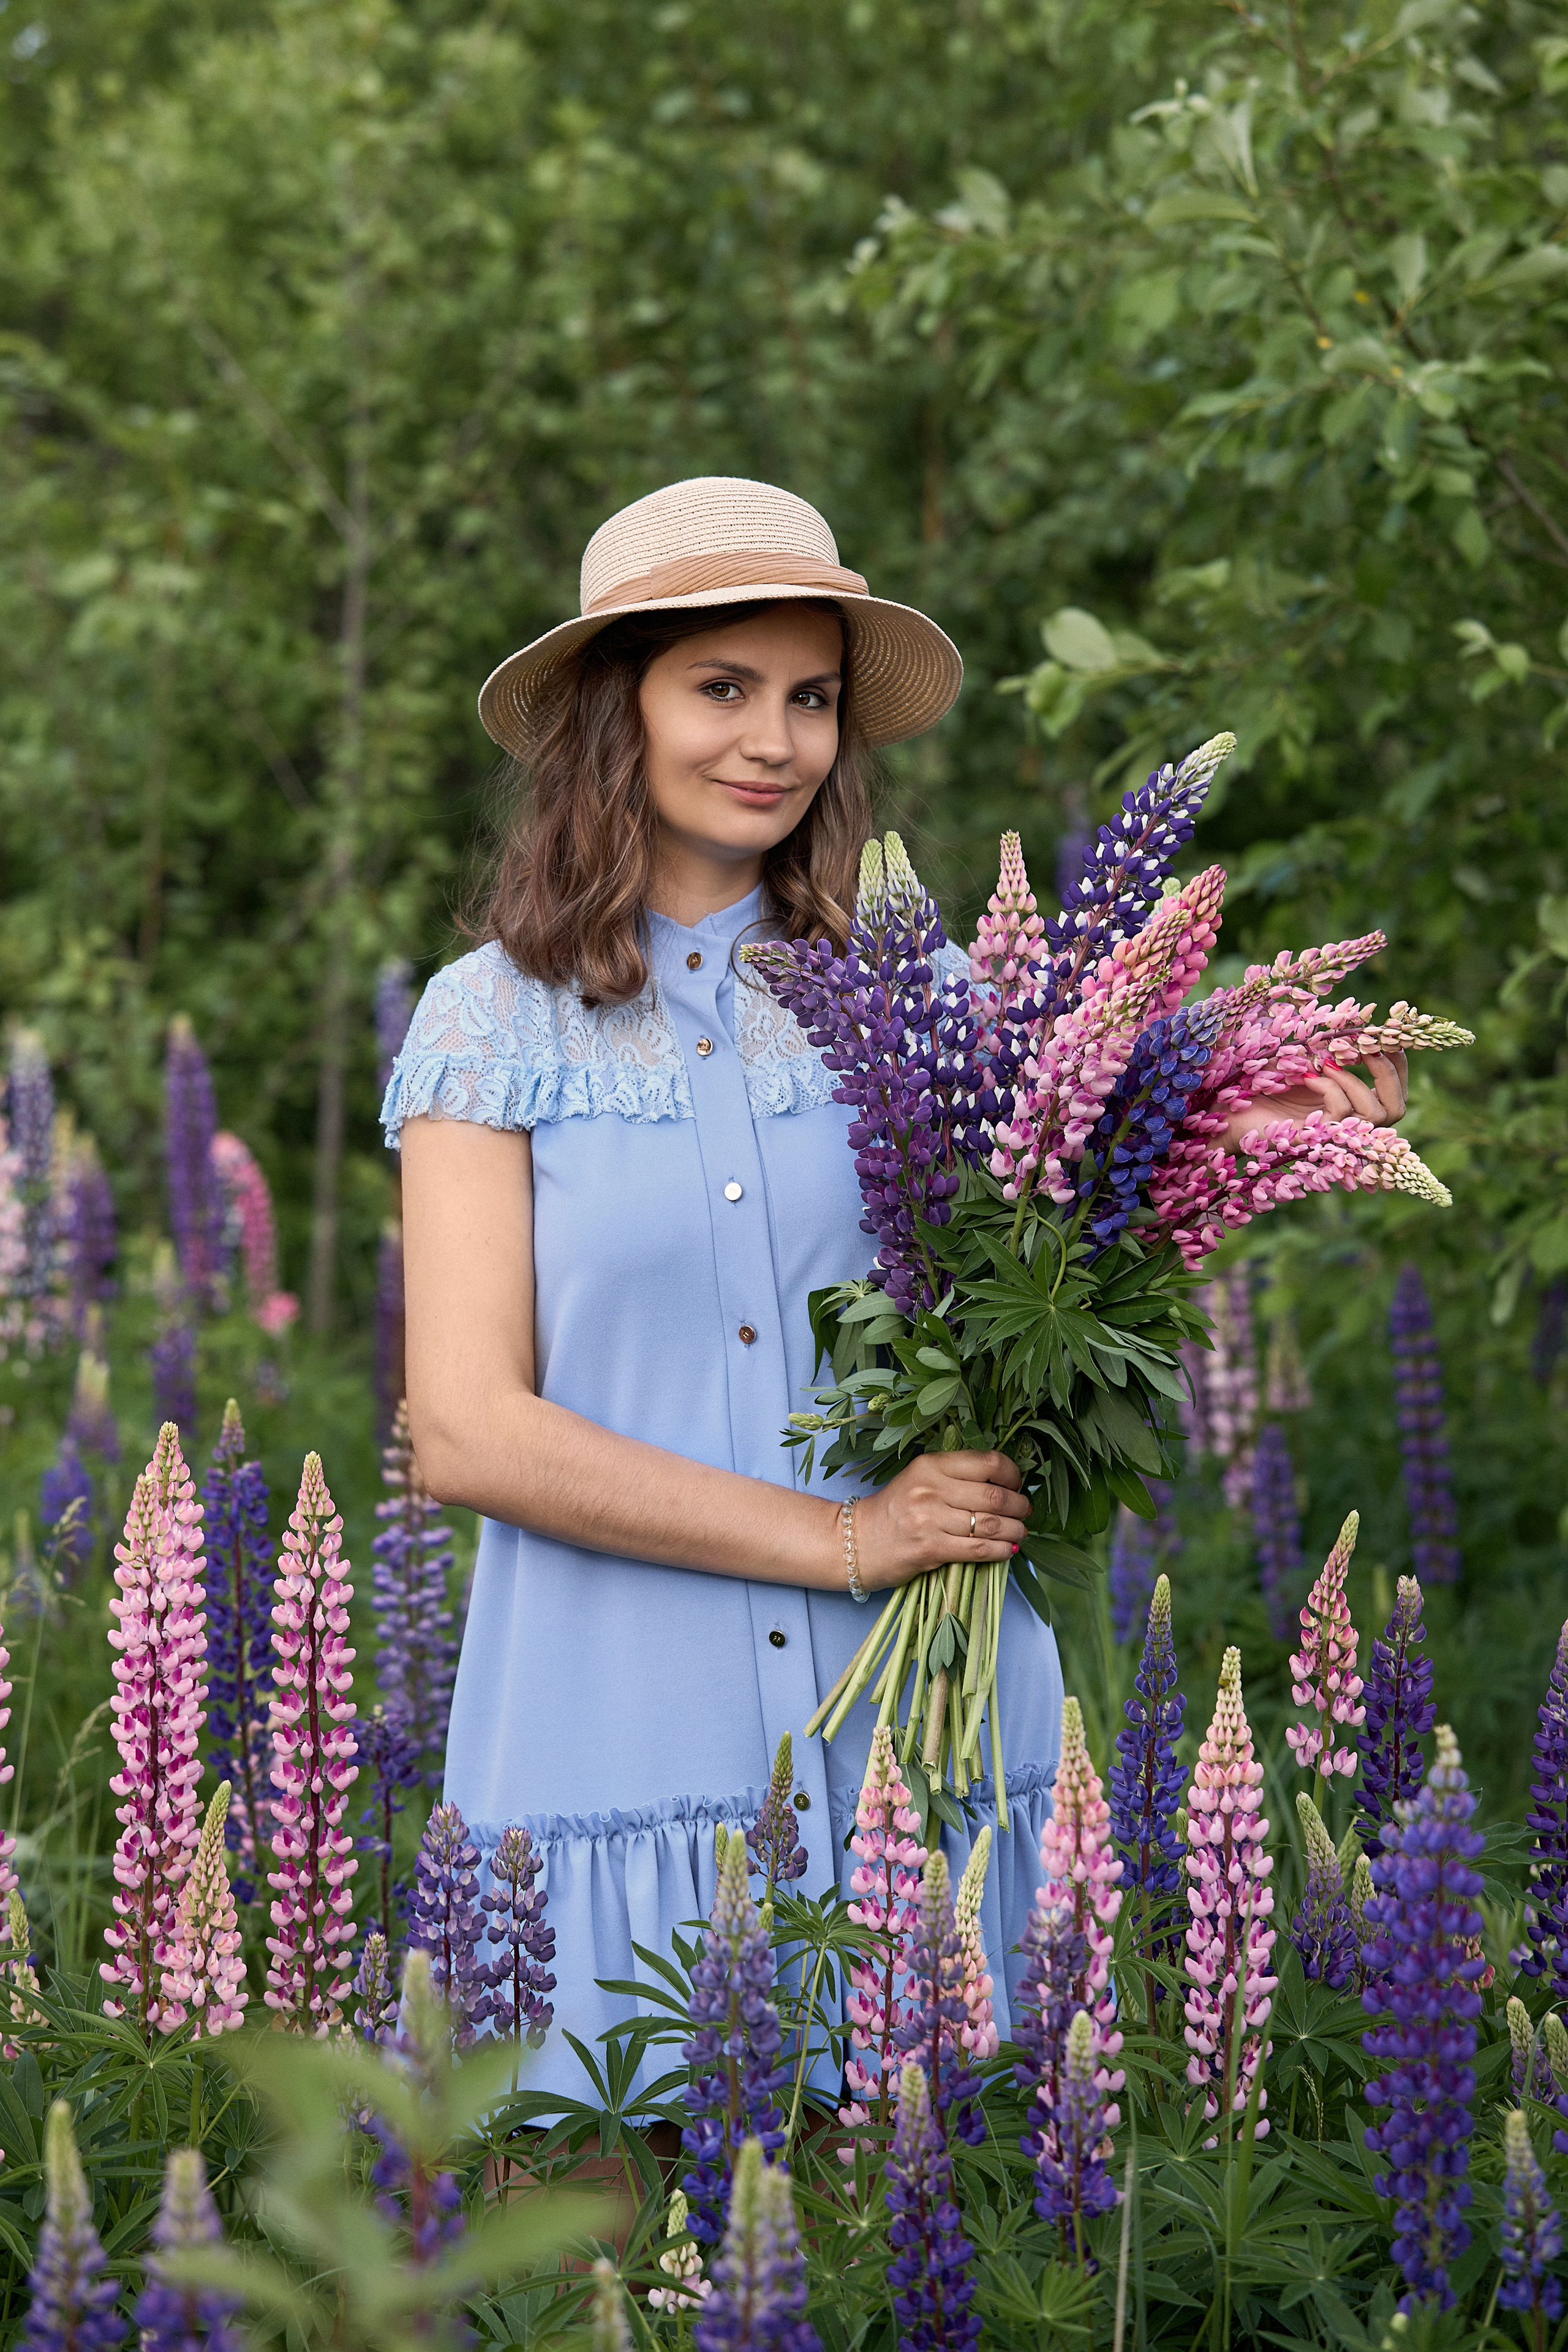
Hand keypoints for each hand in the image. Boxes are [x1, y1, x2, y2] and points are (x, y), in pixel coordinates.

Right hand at [851, 1450, 1029, 1593]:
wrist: (858, 1541)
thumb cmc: (895, 1510)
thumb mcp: (920, 1478)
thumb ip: (955, 1475)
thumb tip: (1004, 1484)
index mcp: (931, 1464)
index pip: (988, 1462)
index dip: (1012, 1474)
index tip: (1016, 1485)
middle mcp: (931, 1488)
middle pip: (995, 1496)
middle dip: (1019, 1506)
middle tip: (1025, 1512)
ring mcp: (930, 1519)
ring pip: (991, 1524)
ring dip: (1015, 1530)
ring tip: (1020, 1532)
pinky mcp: (930, 1548)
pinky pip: (978, 1549)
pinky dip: (1000, 1551)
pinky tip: (1008, 1550)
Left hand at [1219, 1049, 1407, 1149]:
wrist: (1222, 1113)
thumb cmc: (1255, 1083)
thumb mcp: (1296, 1057)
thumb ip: (1325, 1046)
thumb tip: (1355, 1021)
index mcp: (1347, 1105)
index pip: (1393, 1092)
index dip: (1397, 1064)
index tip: (1387, 1036)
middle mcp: (1346, 1124)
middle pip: (1395, 1109)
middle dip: (1387, 1072)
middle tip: (1368, 1047)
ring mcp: (1333, 1136)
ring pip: (1376, 1114)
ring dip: (1354, 1080)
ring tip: (1327, 1062)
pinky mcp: (1316, 1140)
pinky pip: (1343, 1111)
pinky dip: (1331, 1087)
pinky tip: (1308, 1075)